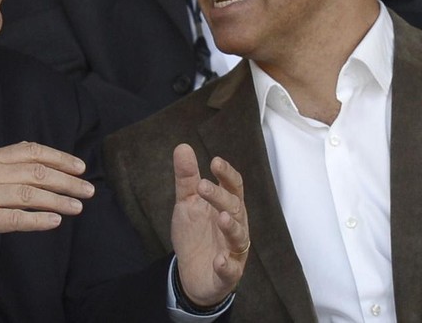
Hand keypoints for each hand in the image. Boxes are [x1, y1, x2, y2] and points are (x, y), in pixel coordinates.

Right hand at [0, 141, 93, 268]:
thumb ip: (3, 169)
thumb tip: (38, 170)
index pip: (31, 151)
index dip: (59, 158)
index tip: (79, 167)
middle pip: (36, 172)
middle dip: (67, 180)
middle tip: (87, 189)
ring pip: (30, 194)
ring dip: (59, 201)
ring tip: (77, 207)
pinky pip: (15, 218)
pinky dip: (38, 220)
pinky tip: (54, 222)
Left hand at [170, 143, 248, 306]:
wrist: (191, 273)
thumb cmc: (196, 234)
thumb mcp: (187, 204)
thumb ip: (187, 178)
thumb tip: (183, 146)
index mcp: (227, 206)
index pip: (233, 187)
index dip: (227, 174)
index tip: (215, 162)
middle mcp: (235, 226)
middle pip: (235, 208)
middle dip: (220, 197)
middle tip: (202, 187)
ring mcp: (233, 250)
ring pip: (238, 237)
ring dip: (231, 228)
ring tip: (221, 218)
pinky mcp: (227, 273)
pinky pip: (230, 269)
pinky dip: (226, 265)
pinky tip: (219, 260)